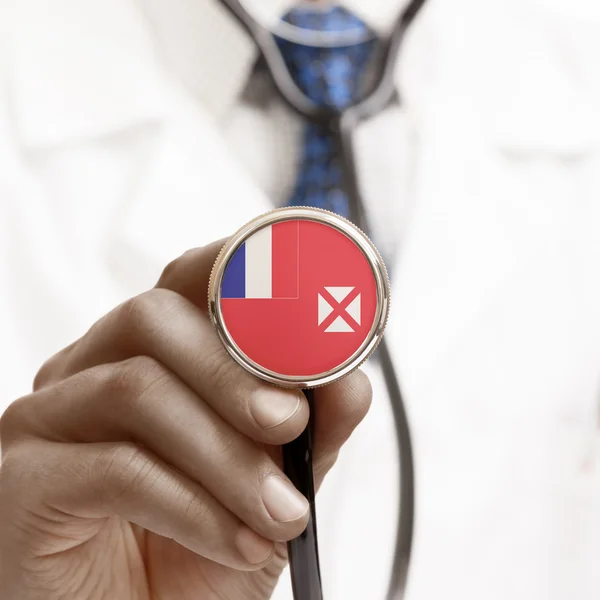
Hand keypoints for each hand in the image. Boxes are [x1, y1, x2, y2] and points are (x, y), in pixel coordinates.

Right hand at [0, 241, 371, 599]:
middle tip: (290, 424)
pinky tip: (237, 542)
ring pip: (137, 388)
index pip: (188, 280)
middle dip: (235, 371)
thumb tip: (351, 380)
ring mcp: (49, 418)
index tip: (304, 305)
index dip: (242, 274)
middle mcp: (92, 368)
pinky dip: (193, 507)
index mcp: (150, 352)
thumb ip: (313, 427)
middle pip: (153, 316)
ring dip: (227, 455)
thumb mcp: (276, 481)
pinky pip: (113, 466)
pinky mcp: (24, 480)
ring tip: (280, 513)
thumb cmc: (202, 548)